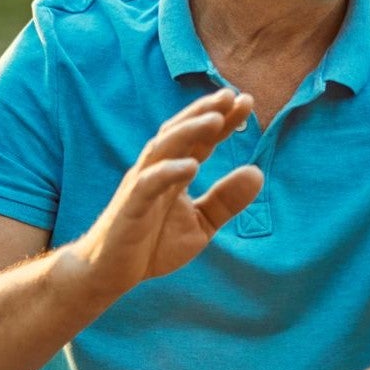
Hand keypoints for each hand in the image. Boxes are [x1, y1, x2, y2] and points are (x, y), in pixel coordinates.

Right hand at [70, 88, 262, 305]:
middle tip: (230, 96)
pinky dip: (168, 172)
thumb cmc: (152, 245)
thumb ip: (226, 200)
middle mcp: (155, 171)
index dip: (221, 120)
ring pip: (162, 149)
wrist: (111, 273)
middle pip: (179, 132)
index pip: (199, 140)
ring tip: (214, 120)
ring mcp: (141, 186)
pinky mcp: (130, 208)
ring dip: (188, 132)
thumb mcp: (200, 225)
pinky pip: (148, 184)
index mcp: (173, 173)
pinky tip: (192, 166)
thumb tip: (258, 172)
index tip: (246, 101)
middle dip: (203, 112)